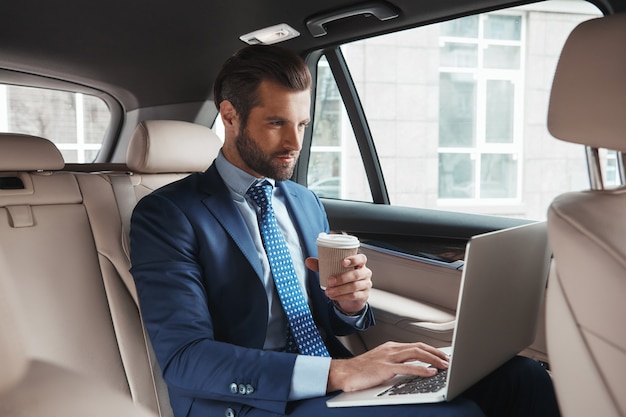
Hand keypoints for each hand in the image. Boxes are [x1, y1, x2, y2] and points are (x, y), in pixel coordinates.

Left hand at [305, 254, 371, 313]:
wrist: (352, 295)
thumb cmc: (343, 277)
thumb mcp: (333, 270)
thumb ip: (321, 265)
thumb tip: (308, 261)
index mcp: (359, 263)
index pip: (361, 258)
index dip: (353, 259)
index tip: (343, 262)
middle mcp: (365, 273)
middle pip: (356, 274)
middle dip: (342, 278)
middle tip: (330, 281)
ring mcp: (366, 284)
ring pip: (354, 286)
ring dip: (339, 289)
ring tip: (328, 291)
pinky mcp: (364, 295)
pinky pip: (354, 296)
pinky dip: (342, 296)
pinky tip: (334, 296)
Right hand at [327, 341, 449, 392]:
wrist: (344, 373)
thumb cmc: (360, 370)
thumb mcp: (381, 363)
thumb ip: (396, 363)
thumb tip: (412, 369)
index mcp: (391, 347)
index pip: (416, 345)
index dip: (431, 350)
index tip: (442, 356)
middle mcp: (391, 349)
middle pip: (419, 347)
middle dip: (436, 353)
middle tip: (448, 359)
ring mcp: (388, 357)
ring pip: (416, 353)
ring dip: (433, 359)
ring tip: (445, 365)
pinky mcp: (385, 368)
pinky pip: (407, 367)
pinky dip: (422, 369)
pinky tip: (431, 372)